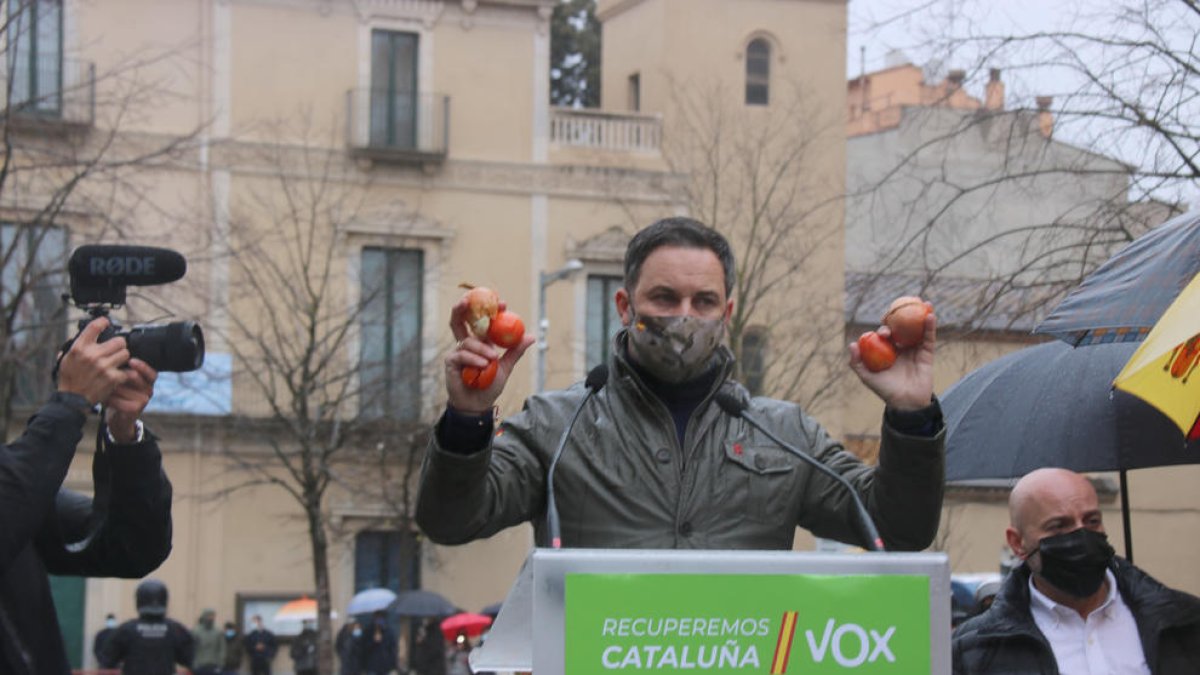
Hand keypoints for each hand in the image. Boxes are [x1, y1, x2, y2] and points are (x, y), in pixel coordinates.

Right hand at [57, 317, 129, 404]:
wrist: (72, 400)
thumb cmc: (69, 379)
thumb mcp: (66, 359)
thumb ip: (76, 346)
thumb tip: (85, 333)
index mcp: (79, 348)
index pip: (94, 326)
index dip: (103, 322)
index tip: (106, 322)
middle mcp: (92, 355)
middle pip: (119, 341)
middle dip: (119, 345)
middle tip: (115, 350)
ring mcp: (103, 366)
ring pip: (125, 354)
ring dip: (123, 358)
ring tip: (116, 363)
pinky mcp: (112, 378)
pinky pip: (127, 370)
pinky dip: (125, 373)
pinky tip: (118, 375)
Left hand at [104, 358, 156, 442]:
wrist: (118, 417)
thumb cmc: (118, 393)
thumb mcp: (123, 379)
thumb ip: (123, 369)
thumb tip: (116, 355)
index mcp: (149, 380)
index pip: (150, 371)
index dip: (142, 366)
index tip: (131, 361)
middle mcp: (149, 389)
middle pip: (135, 376)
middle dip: (118, 375)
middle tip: (104, 374)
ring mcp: (144, 400)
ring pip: (124, 388)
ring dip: (110, 387)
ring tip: (100, 388)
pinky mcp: (136, 410)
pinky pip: (120, 401)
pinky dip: (110, 399)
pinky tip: (104, 399)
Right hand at [445, 297, 534, 413]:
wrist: (477, 405)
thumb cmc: (489, 386)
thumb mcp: (506, 367)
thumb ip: (515, 352)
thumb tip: (531, 336)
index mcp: (481, 341)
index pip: (483, 321)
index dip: (491, 310)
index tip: (503, 304)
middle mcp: (468, 343)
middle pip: (461, 320)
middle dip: (462, 308)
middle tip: (468, 300)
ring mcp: (458, 351)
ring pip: (469, 341)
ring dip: (482, 348)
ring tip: (492, 360)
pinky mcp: (451, 361)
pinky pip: (462, 354)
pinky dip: (474, 359)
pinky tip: (482, 366)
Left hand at [847, 307, 935, 410]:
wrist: (906, 403)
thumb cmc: (885, 391)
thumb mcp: (867, 377)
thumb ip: (857, 363)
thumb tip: (851, 344)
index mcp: (887, 351)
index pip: (885, 333)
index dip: (884, 326)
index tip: (883, 325)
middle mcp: (901, 348)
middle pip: (902, 328)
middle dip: (901, 316)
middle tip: (901, 309)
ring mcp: (914, 350)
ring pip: (917, 330)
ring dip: (920, 315)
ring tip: (922, 302)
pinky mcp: (927, 354)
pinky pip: (928, 338)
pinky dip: (930, 326)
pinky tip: (930, 315)